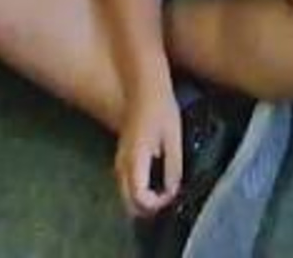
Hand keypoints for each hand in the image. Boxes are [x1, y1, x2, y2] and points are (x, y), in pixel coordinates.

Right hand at [116, 76, 186, 219]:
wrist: (143, 82)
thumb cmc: (160, 106)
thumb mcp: (173, 137)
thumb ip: (173, 168)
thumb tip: (172, 191)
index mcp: (136, 160)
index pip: (140, 199)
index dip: (158, 205)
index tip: (173, 194)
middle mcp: (122, 163)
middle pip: (128, 203)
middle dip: (148, 209)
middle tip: (167, 200)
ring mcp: (119, 158)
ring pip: (125, 193)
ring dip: (142, 200)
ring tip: (163, 193)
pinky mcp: (122, 152)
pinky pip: (126, 181)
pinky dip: (137, 189)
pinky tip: (154, 180)